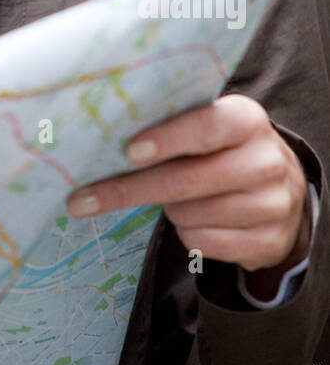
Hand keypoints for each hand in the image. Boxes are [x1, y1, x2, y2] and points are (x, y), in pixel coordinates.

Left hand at [66, 95, 310, 291]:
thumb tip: (105, 135)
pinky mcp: (269, 243)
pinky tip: (196, 220)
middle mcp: (266, 161)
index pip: (204, 127)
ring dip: (167, 211)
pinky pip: (203, 244)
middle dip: (129, 190)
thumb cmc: (225, 150)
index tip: (127, 152)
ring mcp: (272, 205)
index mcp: (247, 120)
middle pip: (185, 181)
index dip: (165, 140)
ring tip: (173, 199)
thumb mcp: (211, 126)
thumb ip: (175, 125)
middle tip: (82, 200)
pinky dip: (187, 234)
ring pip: (189, 215)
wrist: (282, 190)